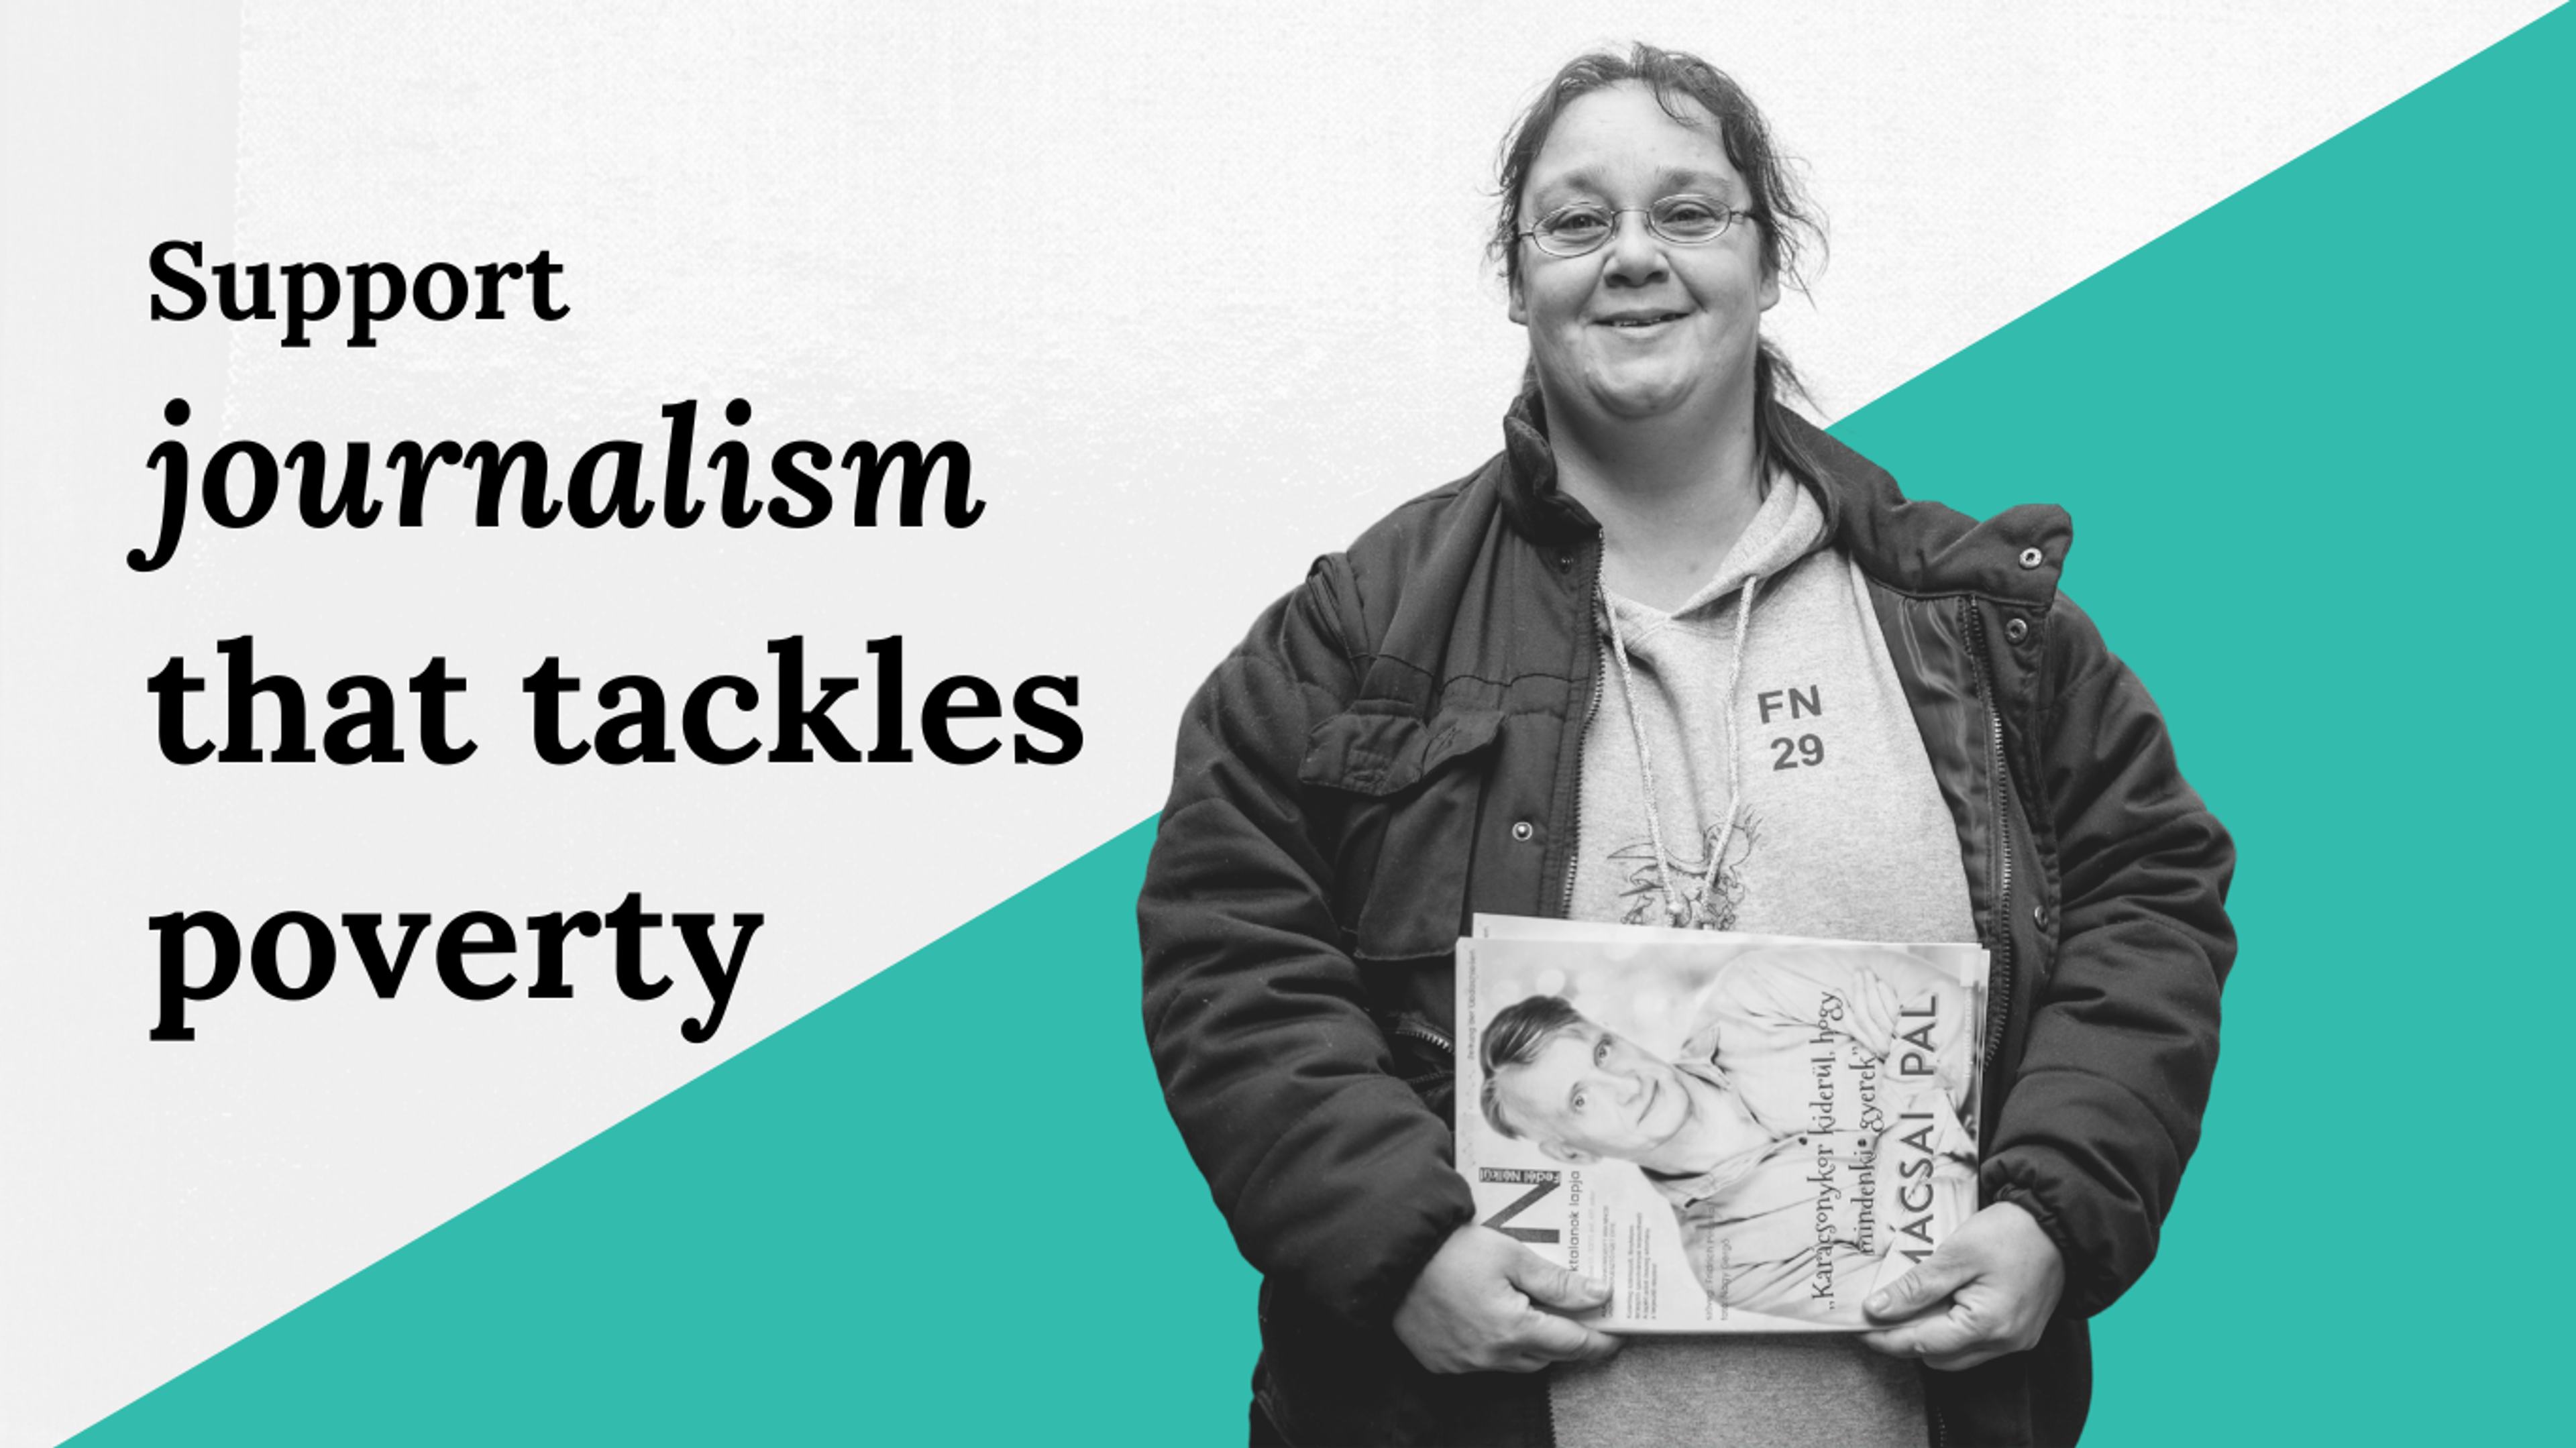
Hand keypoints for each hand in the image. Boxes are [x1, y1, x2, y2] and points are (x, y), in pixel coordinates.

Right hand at [1393, 1225, 1622, 1373]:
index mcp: (1513, 1329)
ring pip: (1516, 1363)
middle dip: (1566, 1339)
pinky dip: (1498, 1347)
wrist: (1391, 1256)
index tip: (1618, 1335)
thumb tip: (1600, 1294)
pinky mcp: (1443, 1362)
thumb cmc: (1450, 1249)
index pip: (1572, 1343)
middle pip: (1546, 1357)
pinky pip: (1484, 1363)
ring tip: (1536, 1314)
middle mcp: (1491, 1356)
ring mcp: (1465, 1363)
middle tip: (1579, 1316)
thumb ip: (1556, 1280)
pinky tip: (1494, 1320)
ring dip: (1532, 1345)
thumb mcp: (1510, 1254)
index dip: (1600, 1340)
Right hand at [1842, 968, 1901, 1056]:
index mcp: (1873, 1045)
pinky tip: (1881, 983)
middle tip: (1857, 973)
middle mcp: (1881, 1042)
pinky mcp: (1909, 1027)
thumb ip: (1869, 1024)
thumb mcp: (1885, 1039)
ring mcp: (1895, 1035)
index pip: (1852, 1025)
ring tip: (1867, 973)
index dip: (1842, 1006)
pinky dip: (1885, 995)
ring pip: (1875, 1009)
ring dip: (1869, 988)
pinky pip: (1893, 1009)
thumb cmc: (1905, 1042)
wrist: (1928, 1056)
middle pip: (1863, 1014)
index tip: (1837, 989)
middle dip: (1857, 991)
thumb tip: (1846, 999)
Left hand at [1860, 1200, 2063, 1370]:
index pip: (1922, 1344)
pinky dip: (1953, 1330)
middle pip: (1939, 1357)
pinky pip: (1977, 1344)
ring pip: (1957, 1355)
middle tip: (1880, 1314)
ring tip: (1907, 1307)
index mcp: (1987, 1326)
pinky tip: (1940, 1305)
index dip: (1886, 1338)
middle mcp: (2004, 1343)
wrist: (2059, 1224)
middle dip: (1906, 1340)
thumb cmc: (2010, 1233)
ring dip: (1930, 1337)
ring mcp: (2016, 1341)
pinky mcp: (2021, 1332)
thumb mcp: (1957, 1254)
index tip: (1858, 1327)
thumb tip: (1877, 1309)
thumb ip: (1917, 1286)